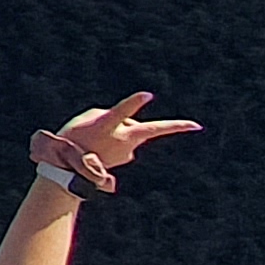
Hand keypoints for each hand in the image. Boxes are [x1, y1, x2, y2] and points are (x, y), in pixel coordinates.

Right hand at [40, 92, 196, 194]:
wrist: (68, 169)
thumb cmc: (74, 138)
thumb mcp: (88, 117)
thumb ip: (112, 114)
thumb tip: (129, 125)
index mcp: (107, 127)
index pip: (120, 113)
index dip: (132, 103)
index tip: (147, 95)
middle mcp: (121, 141)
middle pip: (148, 129)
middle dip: (173, 127)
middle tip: (196, 125)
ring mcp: (126, 151)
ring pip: (132, 131)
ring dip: (121, 128)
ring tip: (98, 135)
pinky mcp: (125, 158)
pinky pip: (125, 141)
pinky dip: (117, 138)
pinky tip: (102, 143)